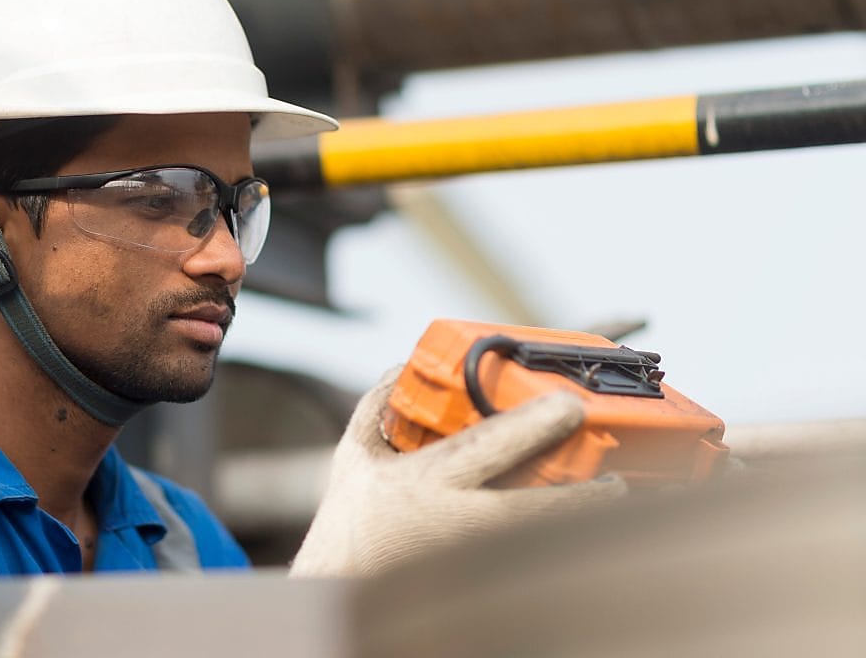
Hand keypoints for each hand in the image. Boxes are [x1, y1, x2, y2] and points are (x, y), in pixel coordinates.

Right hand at [289, 367, 626, 576]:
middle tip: (618, 479)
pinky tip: (584, 541)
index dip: (533, 425)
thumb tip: (404, 365)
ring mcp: (470, 558)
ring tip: (614, 506)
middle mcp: (454, 522)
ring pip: (540, 544)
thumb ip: (377, 406)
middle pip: (533, 509)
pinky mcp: (477, 584)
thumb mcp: (352, 455)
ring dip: (579, 526)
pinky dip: (560, 552)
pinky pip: (530, 567)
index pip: (487, 447)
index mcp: (425, 481)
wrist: (335, 587)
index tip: (570, 406)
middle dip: (582, 496)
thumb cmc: (348, 522)